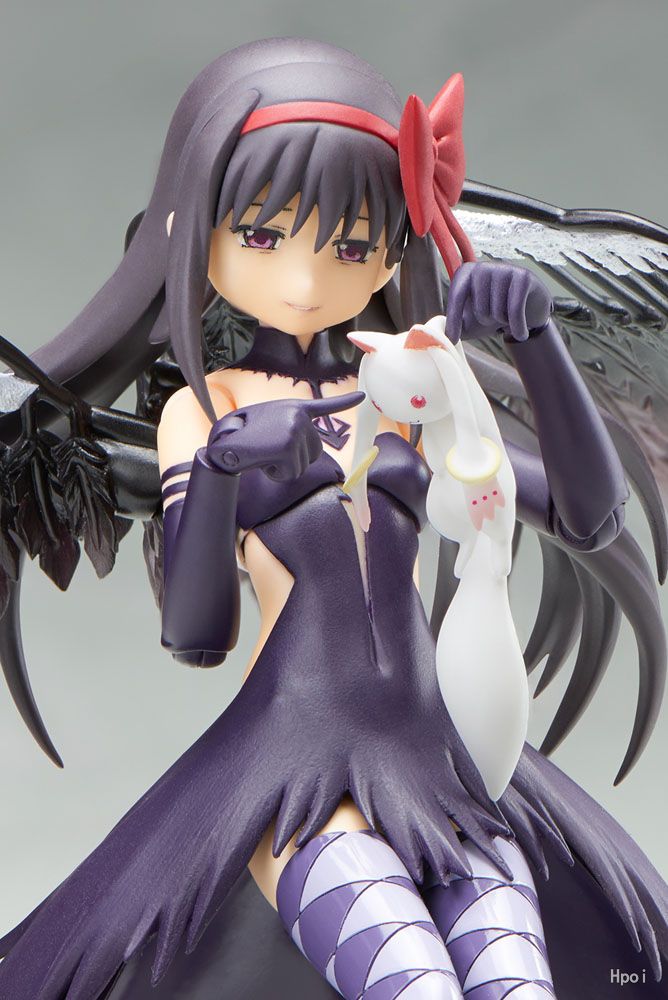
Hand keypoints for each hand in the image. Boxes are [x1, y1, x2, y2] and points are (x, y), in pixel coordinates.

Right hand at [206, 392, 363, 479]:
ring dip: (282, 467)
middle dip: (293, 459)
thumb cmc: (241, 435)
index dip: (344, 403)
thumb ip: (289, 429)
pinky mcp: (287, 448)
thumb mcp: (269, 422)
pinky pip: (289, 473)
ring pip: (301, 466)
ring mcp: (295, 431)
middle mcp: (298, 417)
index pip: (324, 406)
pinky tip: (262, 462)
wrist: (221, 441)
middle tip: (268, 450)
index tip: (363, 397)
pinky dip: (276, 474)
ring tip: (262, 453)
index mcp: (294, 408)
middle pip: (313, 452)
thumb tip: (302, 446)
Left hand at [445, 262, 552, 343]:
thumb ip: (455, 326)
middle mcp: (483, 266)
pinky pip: (515, 310)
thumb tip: (442, 336)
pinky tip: (522, 334)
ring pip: (497, 311)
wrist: (528, 306)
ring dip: (503, 321)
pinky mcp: (523, 276)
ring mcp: (504, 268)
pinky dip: (518, 327)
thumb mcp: (470, 321)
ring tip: (507, 315)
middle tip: (494, 317)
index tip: (453, 340)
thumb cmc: (493, 312)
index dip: (454, 321)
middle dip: (487, 321)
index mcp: (465, 272)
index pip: (457, 297)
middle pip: (480, 308)